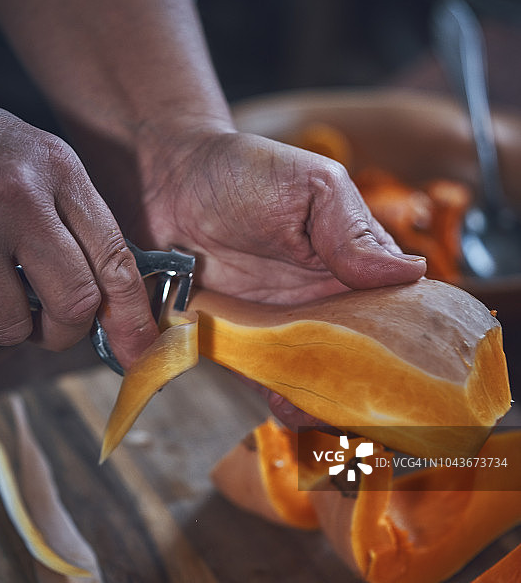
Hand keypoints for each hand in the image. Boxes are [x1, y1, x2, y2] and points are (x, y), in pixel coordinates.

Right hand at [0, 104, 157, 367]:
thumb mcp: (48, 165)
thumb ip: (82, 223)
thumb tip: (112, 299)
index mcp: (59, 172)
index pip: (113, 257)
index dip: (131, 315)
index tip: (137, 347)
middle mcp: (19, 199)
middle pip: (73, 301)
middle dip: (68, 329)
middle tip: (55, 323)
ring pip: (14, 322)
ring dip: (15, 324)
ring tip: (5, 293)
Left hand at [127, 127, 426, 425]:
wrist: (168, 182)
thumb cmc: (245, 171)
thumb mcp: (312, 187)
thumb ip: (354, 230)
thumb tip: (412, 272)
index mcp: (354, 264)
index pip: (395, 312)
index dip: (407, 345)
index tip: (415, 373)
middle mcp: (325, 300)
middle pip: (361, 355)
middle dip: (368, 386)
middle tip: (367, 405)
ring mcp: (284, 323)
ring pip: (317, 373)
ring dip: (323, 398)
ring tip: (321, 411)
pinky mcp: (242, 339)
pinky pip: (265, 375)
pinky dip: (277, 394)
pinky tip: (283, 404)